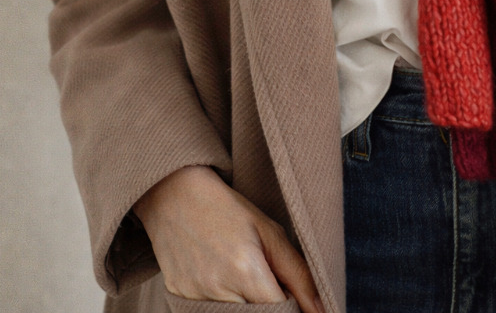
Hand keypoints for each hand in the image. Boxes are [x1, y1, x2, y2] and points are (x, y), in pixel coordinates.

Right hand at [133, 164, 323, 309]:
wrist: (173, 194)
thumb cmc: (226, 208)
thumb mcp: (268, 230)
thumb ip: (297, 274)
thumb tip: (322, 311)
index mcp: (246, 270)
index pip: (280, 312)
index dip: (289, 305)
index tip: (287, 290)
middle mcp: (219, 290)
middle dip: (268, 304)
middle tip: (263, 278)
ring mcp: (195, 298)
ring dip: (244, 301)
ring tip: (238, 269)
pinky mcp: (178, 299)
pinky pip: (208, 310)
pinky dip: (221, 299)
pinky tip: (217, 272)